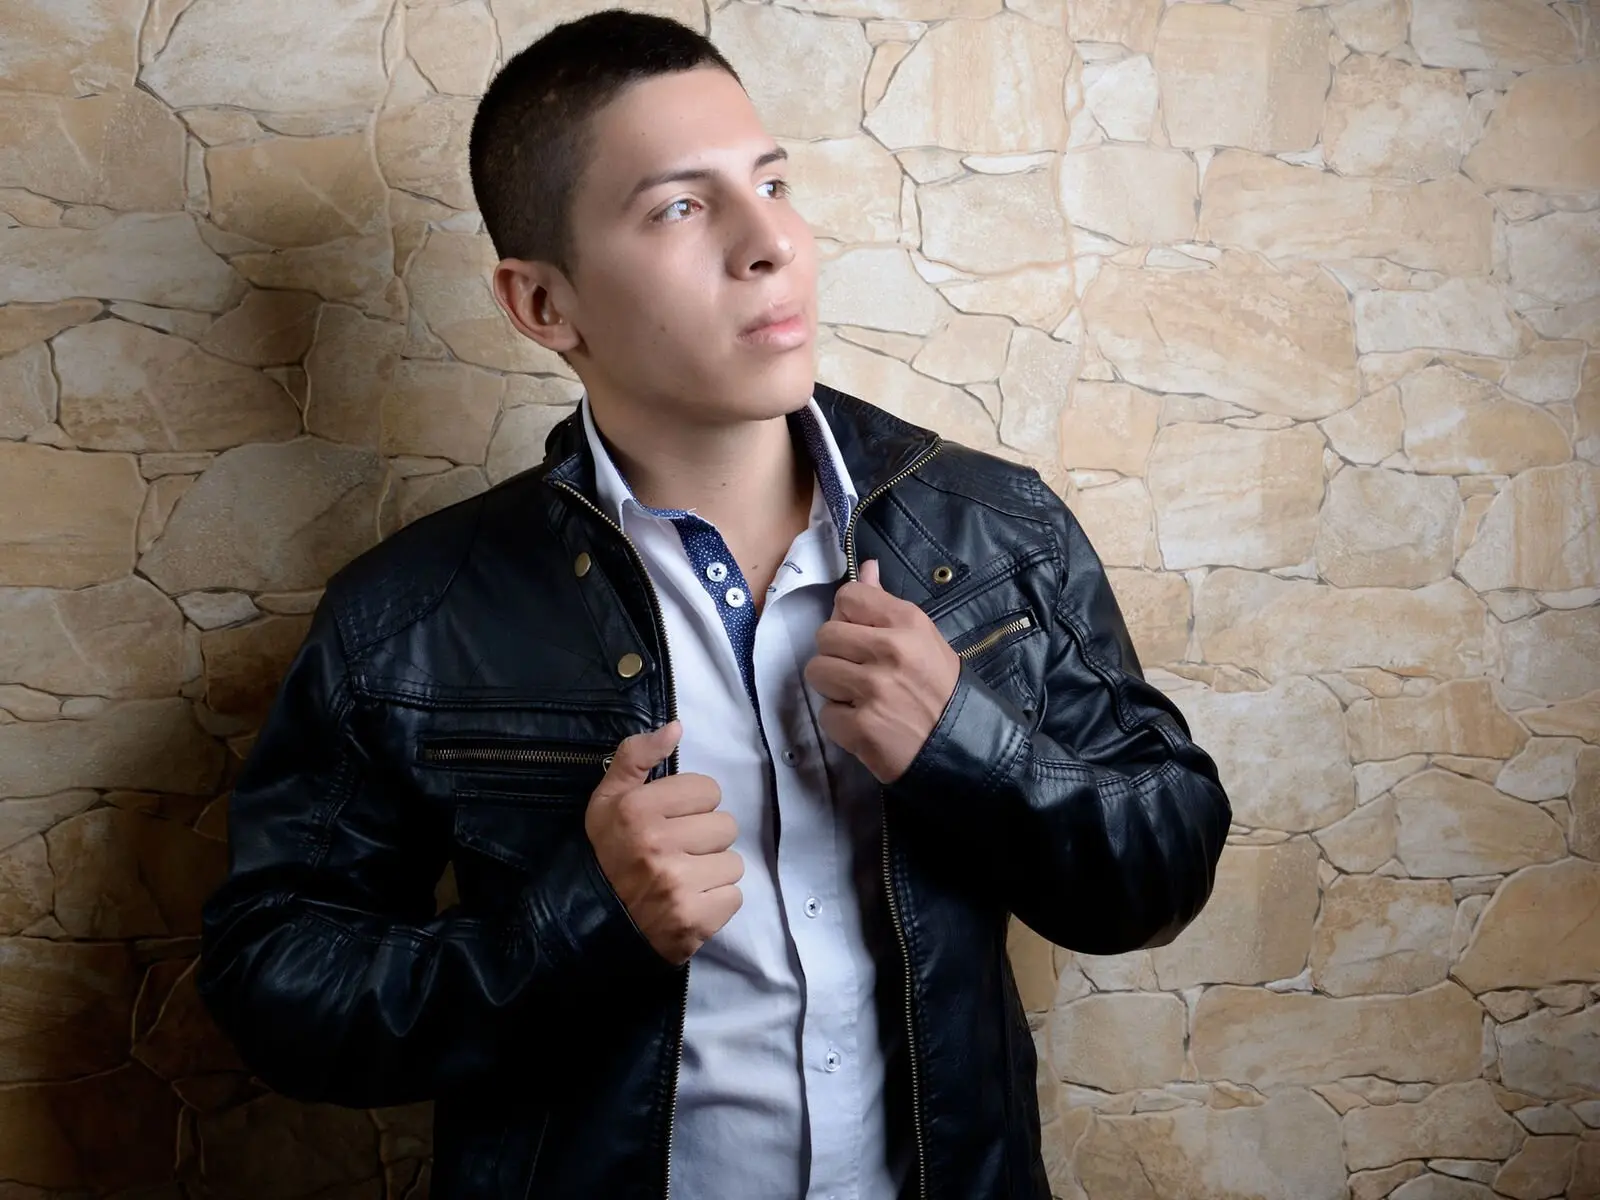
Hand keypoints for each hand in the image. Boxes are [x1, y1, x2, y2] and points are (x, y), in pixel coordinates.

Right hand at [585, 720, 743, 963]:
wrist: (591, 924)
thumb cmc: (606, 855)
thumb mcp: (607, 799)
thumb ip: (637, 756)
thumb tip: (677, 727)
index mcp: (637, 810)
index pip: (708, 790)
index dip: (692, 805)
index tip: (671, 821)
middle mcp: (657, 845)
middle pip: (725, 825)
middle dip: (705, 839)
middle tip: (678, 853)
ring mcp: (677, 885)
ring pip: (733, 862)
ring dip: (713, 871)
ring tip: (684, 878)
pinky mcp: (694, 920)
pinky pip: (734, 896)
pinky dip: (716, 902)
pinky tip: (690, 902)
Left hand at [803, 558, 960, 783]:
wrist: (961, 744)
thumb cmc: (940, 687)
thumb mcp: (923, 638)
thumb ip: (886, 604)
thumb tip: (866, 567)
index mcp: (907, 622)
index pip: (848, 597)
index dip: (847, 615)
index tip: (859, 634)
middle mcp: (889, 650)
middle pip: (825, 635)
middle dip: (836, 654)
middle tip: (859, 671)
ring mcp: (873, 689)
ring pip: (817, 671)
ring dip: (833, 687)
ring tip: (859, 697)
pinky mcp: (861, 726)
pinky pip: (826, 714)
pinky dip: (841, 722)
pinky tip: (865, 723)